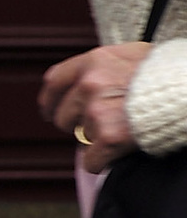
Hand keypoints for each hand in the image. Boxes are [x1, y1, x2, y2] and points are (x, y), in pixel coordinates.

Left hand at [41, 42, 148, 173]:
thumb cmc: (168, 74)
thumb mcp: (135, 56)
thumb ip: (106, 67)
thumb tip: (84, 83)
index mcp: (95, 60)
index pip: (55, 82)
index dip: (50, 101)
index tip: (49, 111)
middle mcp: (91, 83)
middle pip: (63, 116)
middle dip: (78, 125)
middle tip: (103, 124)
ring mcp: (98, 110)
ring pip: (79, 139)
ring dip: (95, 140)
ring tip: (122, 129)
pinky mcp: (109, 137)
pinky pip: (91, 161)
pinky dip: (102, 161)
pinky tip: (119, 151)